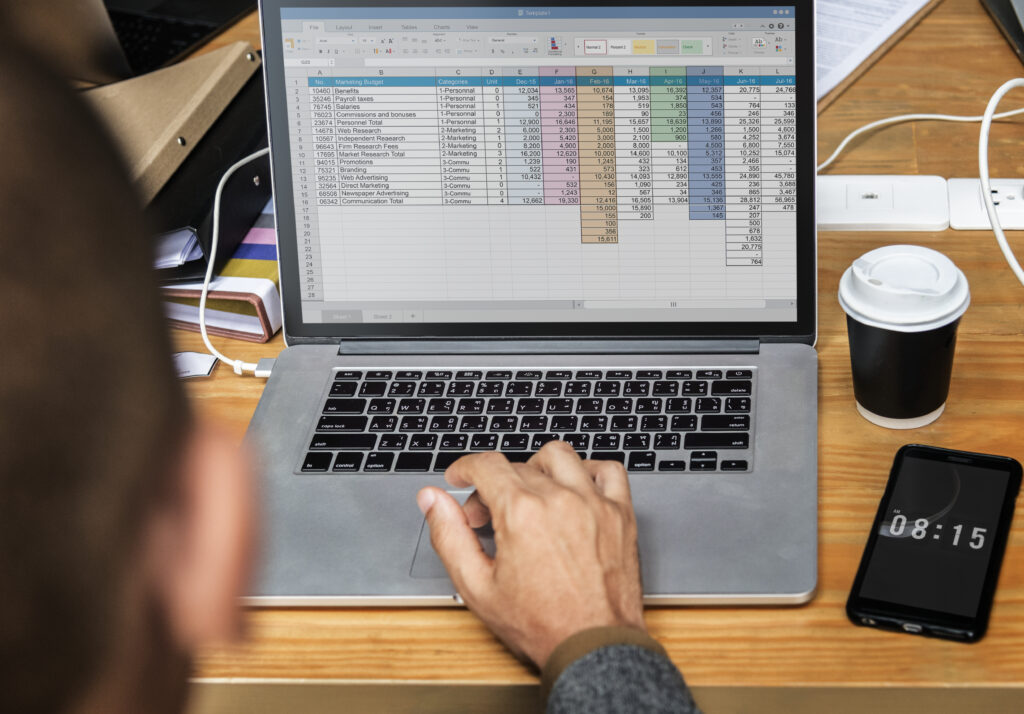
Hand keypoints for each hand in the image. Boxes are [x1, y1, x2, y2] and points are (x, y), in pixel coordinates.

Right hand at [416, 441, 644, 667]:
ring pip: (559, 457)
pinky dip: (588, 471)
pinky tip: (574, 489)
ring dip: (537, 468)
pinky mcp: (620, 514)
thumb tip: (431, 500)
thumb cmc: (541, 625)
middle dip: (494, 485)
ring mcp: (594, 503)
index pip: (487, 465)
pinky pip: (608, 470)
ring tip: (529, 496)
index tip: (460, 478)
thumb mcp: (477, 587)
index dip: (465, 468)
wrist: (593, 647)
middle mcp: (559, 499)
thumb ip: (449, 536)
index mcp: (522, 513)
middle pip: (517, 466)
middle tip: (488, 515)